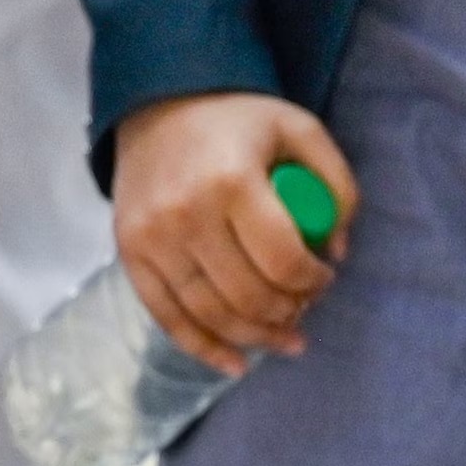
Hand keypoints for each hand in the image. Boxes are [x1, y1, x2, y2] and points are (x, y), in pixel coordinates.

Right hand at [109, 91, 355, 371]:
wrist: (158, 102)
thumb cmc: (238, 119)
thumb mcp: (301, 130)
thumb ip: (337, 186)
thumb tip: (336, 251)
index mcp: (230, 181)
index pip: (283, 260)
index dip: (314, 282)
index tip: (325, 276)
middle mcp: (185, 213)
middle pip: (248, 295)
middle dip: (289, 312)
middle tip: (305, 305)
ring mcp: (151, 236)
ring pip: (210, 313)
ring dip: (255, 336)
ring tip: (284, 338)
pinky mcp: (128, 250)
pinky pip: (165, 314)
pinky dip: (202, 347)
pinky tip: (234, 364)